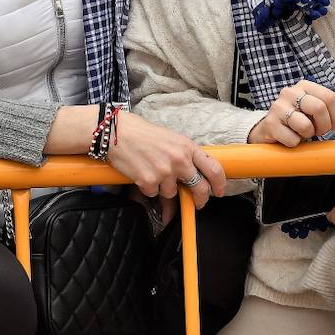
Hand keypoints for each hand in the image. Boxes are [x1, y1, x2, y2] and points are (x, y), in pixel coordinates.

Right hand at [107, 112, 226, 208]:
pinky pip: (154, 193)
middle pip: (199, 188)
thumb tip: (193, 173)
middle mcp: (179, 160)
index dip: (219, 183)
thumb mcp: (169, 138)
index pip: (213, 168)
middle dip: (200, 199)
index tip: (219, 190)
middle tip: (198, 202)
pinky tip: (141, 173)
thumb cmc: (140, 132)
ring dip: (164, 188)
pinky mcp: (149, 182)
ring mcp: (164, 172)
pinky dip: (148, 187)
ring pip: (172, 192)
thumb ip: (184, 154)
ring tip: (152, 171)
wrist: (115, 132)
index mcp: (186, 146)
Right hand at [248, 81, 334, 145]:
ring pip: (305, 125)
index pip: (329, 97)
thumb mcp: (314, 110)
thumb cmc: (296, 119)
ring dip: (308, 135)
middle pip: (319, 108)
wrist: (269, 130)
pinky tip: (290, 138)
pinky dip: (295, 143)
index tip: (334, 125)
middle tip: (319, 131)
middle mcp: (289, 92)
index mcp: (303, 86)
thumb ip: (331, 105)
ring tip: (303, 133)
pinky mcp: (270, 124)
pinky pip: (292, 139)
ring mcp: (278, 107)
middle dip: (324, 126)